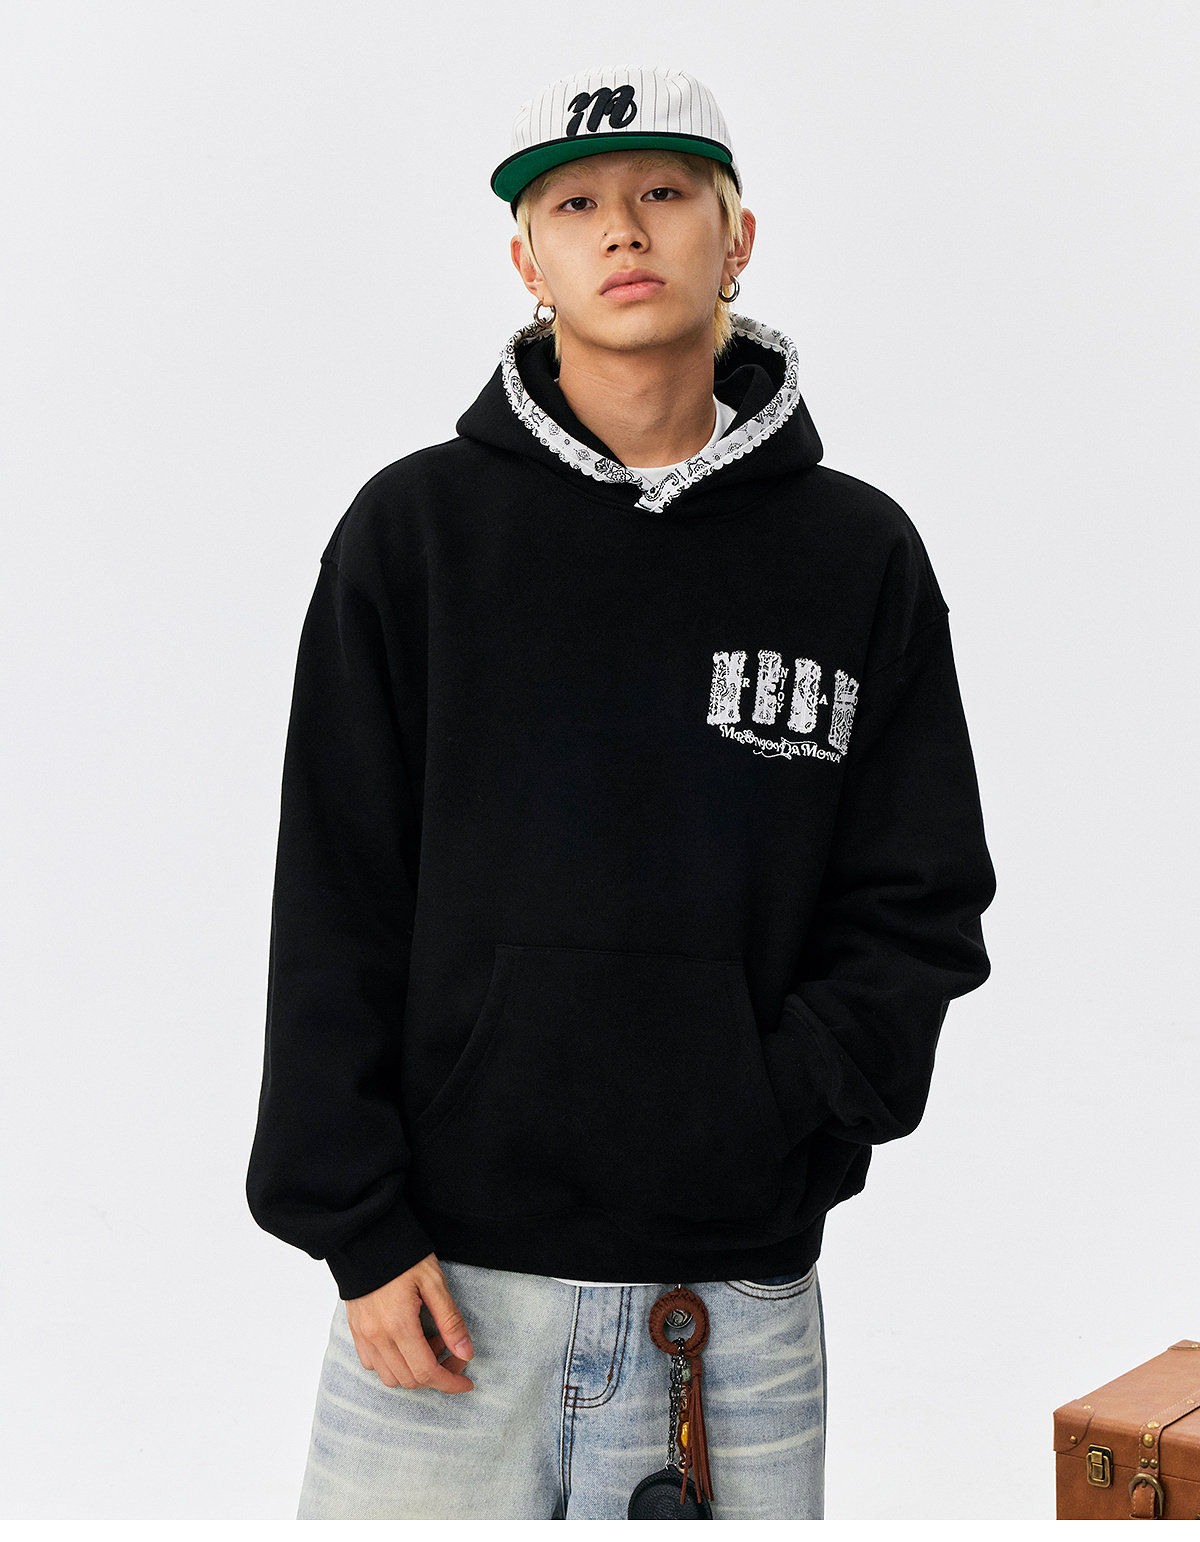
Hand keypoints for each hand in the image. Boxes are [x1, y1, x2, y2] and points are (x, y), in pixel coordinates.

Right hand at [345, 1252, 474, 1392]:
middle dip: (437, 1375)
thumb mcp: (434, 1282)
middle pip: (410, 1380)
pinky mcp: (355, 1330)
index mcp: (399, 1325)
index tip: (467, 1382)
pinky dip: (393, 1364)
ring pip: (390, 1377)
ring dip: (414, 1371)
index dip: (450, 1382)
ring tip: (429, 1343)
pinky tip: (407, 1343)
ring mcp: (363, 1335)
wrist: (367, 1237)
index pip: (427, 1372)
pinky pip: (373, 1364)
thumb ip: (450, 1320)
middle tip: (453, 1354)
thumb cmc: (403, 1255)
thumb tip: (466, 1353)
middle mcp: (377, 1336)